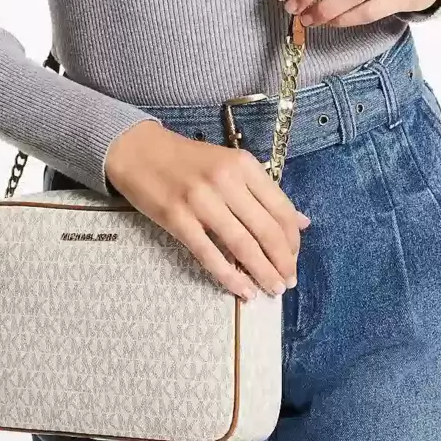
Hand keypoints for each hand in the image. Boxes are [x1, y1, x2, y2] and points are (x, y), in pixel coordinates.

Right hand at [105, 120, 310, 300]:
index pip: (281, 208)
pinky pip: (209, 254)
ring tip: (272, 289)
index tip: (294, 258)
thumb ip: (264, 193)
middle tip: (287, 281)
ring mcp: (200, 200)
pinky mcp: (177, 219)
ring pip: (242, 245)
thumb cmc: (186, 159)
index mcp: (243, 164)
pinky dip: (229, 276)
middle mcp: (225, 180)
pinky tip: (242, 289)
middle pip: (266, 230)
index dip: (293, 240)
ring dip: (262, 272)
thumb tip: (302, 222)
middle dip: (282, 261)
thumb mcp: (230, 165)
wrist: (138, 150)